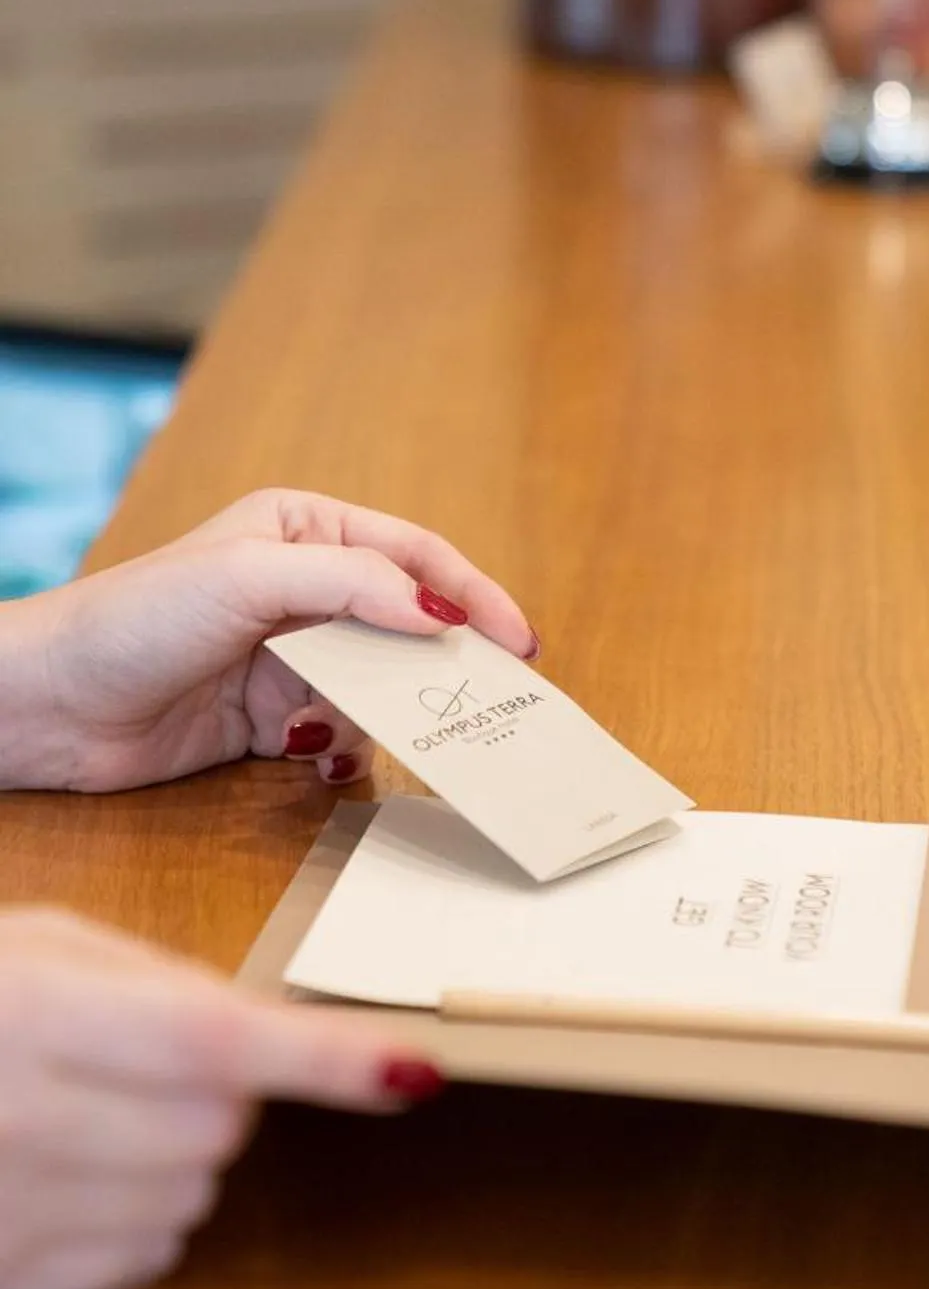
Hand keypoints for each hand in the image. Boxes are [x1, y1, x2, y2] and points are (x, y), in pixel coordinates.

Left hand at [0, 489, 537, 792]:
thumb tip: (439, 616)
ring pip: (378, 687)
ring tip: (359, 731)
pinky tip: (313, 758)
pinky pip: (339, 734)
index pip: (416, 558)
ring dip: (377, 714)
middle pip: (407, 626)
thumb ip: (355, 587)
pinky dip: (340, 751)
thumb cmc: (134, 619)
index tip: (517, 643)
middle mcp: (304, 588)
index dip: (473, 597)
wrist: (51, 707)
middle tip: (487, 703)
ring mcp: (289, 656)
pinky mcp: (272, 718)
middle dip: (440, 666)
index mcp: (304, 530)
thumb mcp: (251, 578)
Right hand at [0, 909, 440, 1288]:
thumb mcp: (43, 948)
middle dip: (219, 1092)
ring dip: (178, 1153)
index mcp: (37, 1018)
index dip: (321, 1059)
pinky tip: (68, 1171)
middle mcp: (23, 1123)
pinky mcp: (10, 1277)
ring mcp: (12, 1212)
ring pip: (194, 1194)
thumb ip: (157, 983)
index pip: (214, 1042)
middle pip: (221, 1127)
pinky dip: (138, 1213)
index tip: (411, 1069)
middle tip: (140, 1062)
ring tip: (91, 1112)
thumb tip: (265, 1034)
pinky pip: (147, 1254)